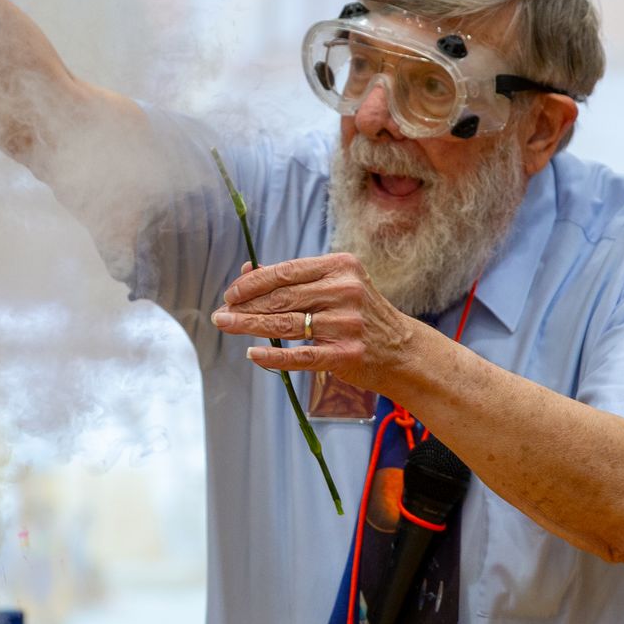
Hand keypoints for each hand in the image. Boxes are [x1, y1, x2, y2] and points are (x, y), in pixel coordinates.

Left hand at [210, 253, 426, 391]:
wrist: (402, 351)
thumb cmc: (361, 315)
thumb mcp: (338, 286)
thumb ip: (296, 279)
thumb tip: (247, 272)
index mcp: (341, 267)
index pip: (286, 271)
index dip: (253, 283)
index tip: (231, 293)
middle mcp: (345, 291)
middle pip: (282, 298)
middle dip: (245, 306)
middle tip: (221, 314)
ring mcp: (346, 323)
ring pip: (285, 324)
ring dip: (249, 327)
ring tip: (227, 327)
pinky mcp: (345, 353)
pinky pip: (299, 355)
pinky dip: (273, 356)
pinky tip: (253, 354)